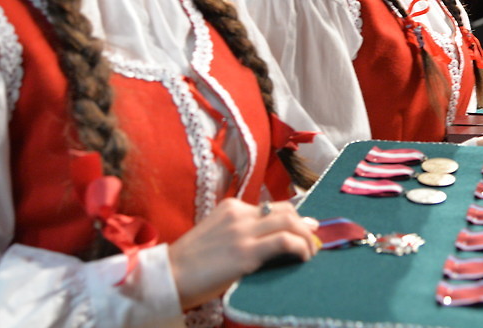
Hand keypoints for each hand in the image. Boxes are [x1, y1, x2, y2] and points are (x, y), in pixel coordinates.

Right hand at [168, 198, 318, 309]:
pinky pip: (284, 241)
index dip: (293, 218)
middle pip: (286, 210)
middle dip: (305, 225)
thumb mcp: (217, 236)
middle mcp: (239, 213)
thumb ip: (241, 232)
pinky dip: (300, 248)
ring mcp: (243, 231)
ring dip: (306, 237)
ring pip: (289, 221)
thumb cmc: (191, 263)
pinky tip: (302, 258)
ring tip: (310, 252)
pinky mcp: (245, 252)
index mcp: (231, 207)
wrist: (169, 276)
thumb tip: (272, 240)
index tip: (304, 230)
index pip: (272, 206)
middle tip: (312, 240)